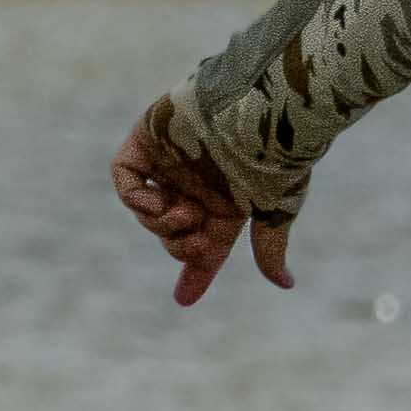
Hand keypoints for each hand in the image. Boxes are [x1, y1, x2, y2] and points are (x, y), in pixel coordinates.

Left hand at [114, 97, 291, 307]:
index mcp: (227, 202)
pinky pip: (125, 180)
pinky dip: (136, 198)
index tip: (183, 300)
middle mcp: (196, 185)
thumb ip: (270, 247)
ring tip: (183, 213)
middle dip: (180, 246)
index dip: (195, 272)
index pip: (206, 246)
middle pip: (173, 234)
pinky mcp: (145, 143)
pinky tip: (159, 201)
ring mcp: (169, 164)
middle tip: (194, 242)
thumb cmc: (272, 160)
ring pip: (147, 212)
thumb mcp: (275, 210)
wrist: (256, 110)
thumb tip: (285, 284)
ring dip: (162, 225)